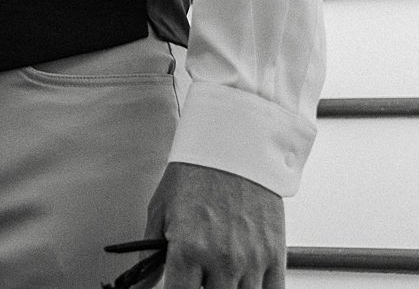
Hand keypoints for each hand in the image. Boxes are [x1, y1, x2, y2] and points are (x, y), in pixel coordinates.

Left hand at [145, 161, 286, 287]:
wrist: (234, 144)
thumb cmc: (196, 172)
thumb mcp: (161, 210)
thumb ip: (150, 256)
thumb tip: (143, 285)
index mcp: (188, 249)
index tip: (177, 286)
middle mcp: (221, 259)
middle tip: (200, 276)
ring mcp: (251, 260)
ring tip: (220, 275)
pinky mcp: (275, 254)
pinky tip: (246, 284)